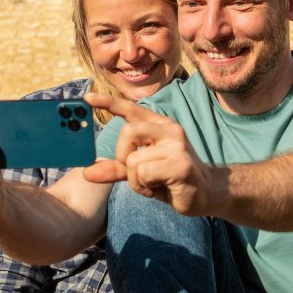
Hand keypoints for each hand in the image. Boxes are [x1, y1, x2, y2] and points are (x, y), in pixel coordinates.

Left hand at [81, 92, 223, 216]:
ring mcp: (176, 145)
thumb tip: (87, 172)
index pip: (131, 109)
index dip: (109, 102)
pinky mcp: (180, 163)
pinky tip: (160, 188)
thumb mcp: (140, 171)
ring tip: (153, 183)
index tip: (87, 98)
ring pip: (133, 158)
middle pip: (127, 131)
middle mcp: (169, 129)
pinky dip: (144, 187)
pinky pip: (143, 173)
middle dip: (123, 156)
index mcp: (159, 125)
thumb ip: (115, 168)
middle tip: (135, 170)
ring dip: (135, 179)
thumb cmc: (170, 179)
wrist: (205, 194)